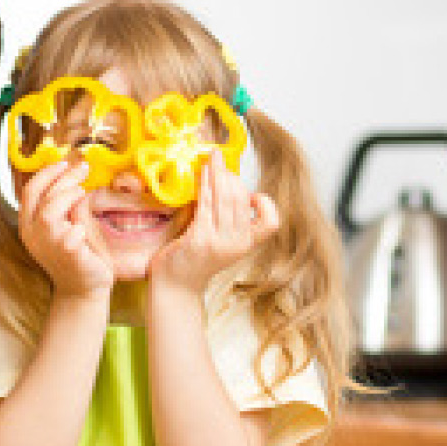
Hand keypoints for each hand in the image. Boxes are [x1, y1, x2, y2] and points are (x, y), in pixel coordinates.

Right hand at [18, 160, 113, 296]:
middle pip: (41, 196)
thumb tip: (77, 182)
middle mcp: (33, 235)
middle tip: (83, 168)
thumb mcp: (74, 225)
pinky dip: (81, 225)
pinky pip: (72, 232)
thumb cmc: (81, 256)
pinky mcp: (66, 254)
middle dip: (63, 177)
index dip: (47, 173)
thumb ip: (72, 207)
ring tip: (82, 193)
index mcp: (30, 226)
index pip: (30, 192)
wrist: (85, 290)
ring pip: (50, 211)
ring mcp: (47, 246)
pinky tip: (85, 232)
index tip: (65, 162)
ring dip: (68, 196)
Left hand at [149, 149, 280, 294]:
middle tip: (220, 162)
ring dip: (218, 174)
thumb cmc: (195, 261)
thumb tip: (230, 187)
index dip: (265, 205)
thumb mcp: (222, 244)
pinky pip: (206, 203)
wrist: (175, 286)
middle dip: (232, 177)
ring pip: (226, 199)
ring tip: (212, 159)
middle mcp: (236, 244)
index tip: (251, 195)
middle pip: (243, 201)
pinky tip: (203, 172)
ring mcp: (219, 242)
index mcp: (246, 245)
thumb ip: (230, 222)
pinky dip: (205, 184)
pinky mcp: (199, 238)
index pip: (271, 223)